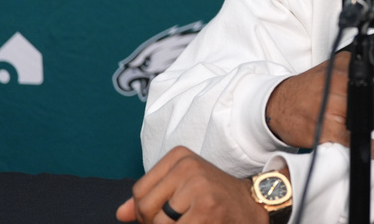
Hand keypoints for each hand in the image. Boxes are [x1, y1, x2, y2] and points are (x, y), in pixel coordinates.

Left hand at [116, 146, 268, 223]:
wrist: (252, 206)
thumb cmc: (213, 199)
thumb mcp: (181, 189)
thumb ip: (150, 198)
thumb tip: (120, 214)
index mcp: (179, 156)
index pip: (139, 191)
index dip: (146, 212)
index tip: (168, 214)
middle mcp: (188, 166)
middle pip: (146, 208)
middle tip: (178, 222)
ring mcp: (198, 186)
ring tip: (190, 222)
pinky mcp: (205, 208)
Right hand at [265, 51, 373, 158]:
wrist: (278, 104)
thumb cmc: (309, 92)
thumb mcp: (336, 75)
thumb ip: (362, 84)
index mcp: (348, 65)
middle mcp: (341, 79)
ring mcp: (332, 100)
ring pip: (372, 115)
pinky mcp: (323, 123)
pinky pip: (353, 136)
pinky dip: (370, 145)